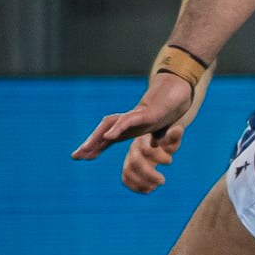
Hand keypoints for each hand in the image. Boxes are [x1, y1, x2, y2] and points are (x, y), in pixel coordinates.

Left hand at [72, 73, 192, 160]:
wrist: (178, 96)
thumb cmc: (166, 112)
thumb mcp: (160, 129)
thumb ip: (156, 137)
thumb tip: (154, 144)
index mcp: (128, 128)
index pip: (106, 138)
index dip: (94, 147)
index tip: (79, 157)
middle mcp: (127, 121)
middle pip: (103, 130)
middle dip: (89, 143)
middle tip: (76, 156)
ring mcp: (134, 116)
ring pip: (110, 124)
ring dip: (97, 136)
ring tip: (86, 149)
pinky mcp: (145, 114)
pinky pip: (127, 120)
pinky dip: (117, 128)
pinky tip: (109, 136)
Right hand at [119, 120, 188, 192]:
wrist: (154, 143)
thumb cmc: (165, 141)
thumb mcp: (170, 139)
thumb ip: (173, 136)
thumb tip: (179, 129)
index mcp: (143, 141)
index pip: (147, 149)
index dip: (158, 156)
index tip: (170, 161)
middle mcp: (133, 150)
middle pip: (135, 162)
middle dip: (149, 174)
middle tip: (163, 181)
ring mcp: (129, 160)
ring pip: (128, 172)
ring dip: (141, 182)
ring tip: (154, 187)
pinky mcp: (128, 169)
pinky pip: (125, 179)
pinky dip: (135, 187)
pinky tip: (148, 190)